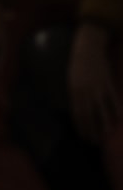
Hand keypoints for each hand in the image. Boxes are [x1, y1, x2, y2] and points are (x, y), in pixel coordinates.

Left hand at [68, 24, 120, 142]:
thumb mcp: (71, 80)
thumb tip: (77, 109)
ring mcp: (97, 87)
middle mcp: (85, 91)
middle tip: (94, 141)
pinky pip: (112, 98)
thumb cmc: (78, 64)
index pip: (77, 114)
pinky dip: (116, 108)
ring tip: (106, 134)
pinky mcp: (107, 82)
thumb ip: (75, 95)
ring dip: (104, 123)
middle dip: (91, 129)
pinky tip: (119, 118)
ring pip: (101, 109)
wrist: (88, 48)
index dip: (81, 127)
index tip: (84, 137)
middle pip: (88, 115)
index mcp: (73, 91)